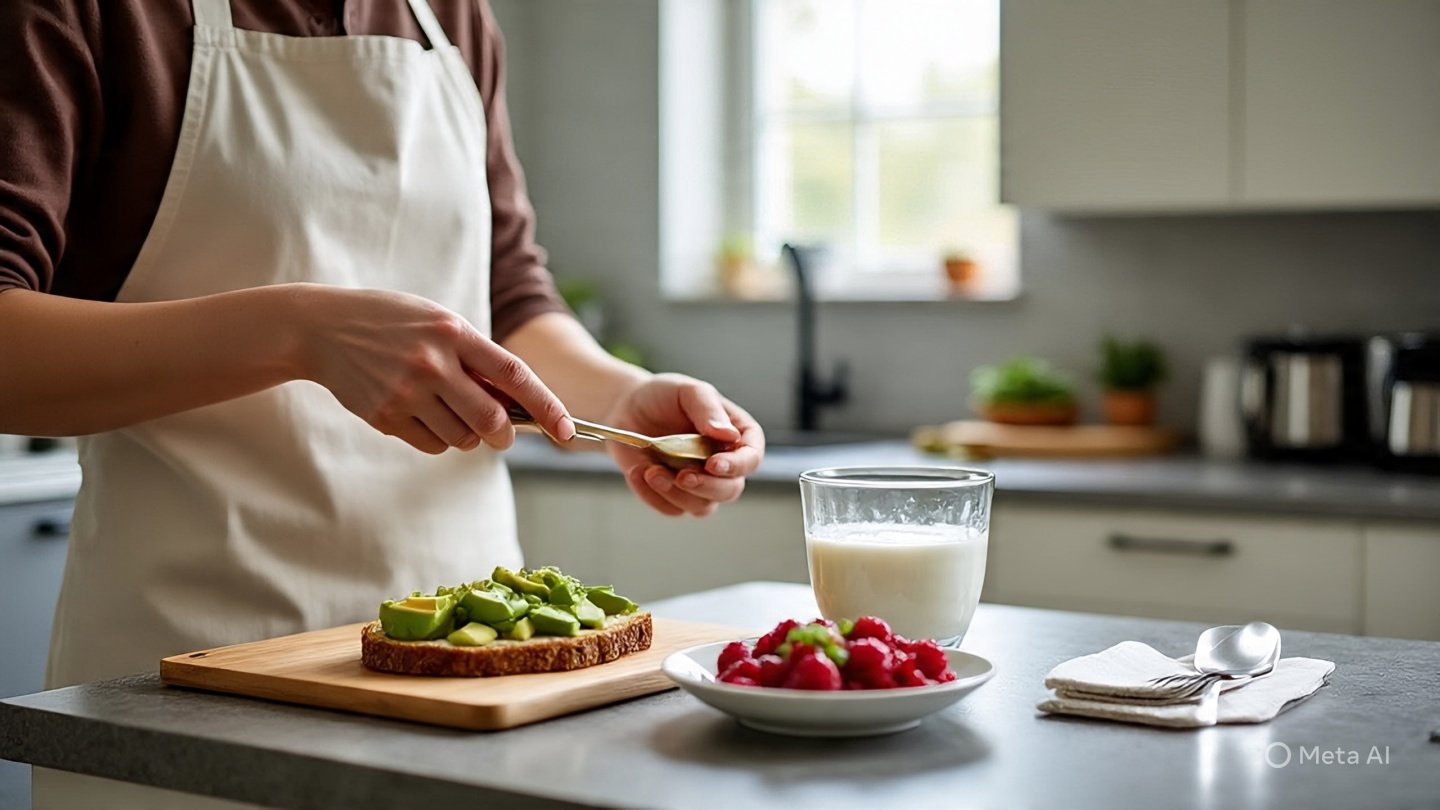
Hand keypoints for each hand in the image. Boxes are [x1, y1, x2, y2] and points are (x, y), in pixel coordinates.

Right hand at [294, 284, 573, 453]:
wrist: (322, 328)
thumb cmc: (393, 324)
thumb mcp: (439, 323)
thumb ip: (477, 357)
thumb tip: (518, 405)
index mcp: (453, 332)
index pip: (514, 375)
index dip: (546, 406)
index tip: (567, 430)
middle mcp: (432, 363)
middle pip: (490, 420)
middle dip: (505, 435)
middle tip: (503, 434)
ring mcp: (406, 392)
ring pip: (462, 438)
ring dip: (468, 435)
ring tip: (447, 409)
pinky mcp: (385, 416)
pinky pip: (433, 445)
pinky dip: (440, 439)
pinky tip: (422, 413)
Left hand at [604, 373, 764, 516]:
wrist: (628, 409)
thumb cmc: (664, 396)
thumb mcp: (687, 391)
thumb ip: (708, 409)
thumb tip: (729, 435)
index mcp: (737, 435)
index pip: (752, 457)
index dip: (738, 465)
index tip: (713, 463)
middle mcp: (722, 463)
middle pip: (731, 490)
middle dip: (706, 486)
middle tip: (682, 475)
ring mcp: (699, 483)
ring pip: (702, 507)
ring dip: (676, 494)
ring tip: (651, 471)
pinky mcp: (674, 496)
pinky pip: (671, 509)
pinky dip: (653, 495)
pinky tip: (639, 472)